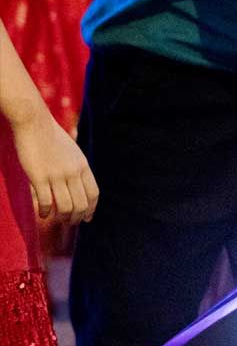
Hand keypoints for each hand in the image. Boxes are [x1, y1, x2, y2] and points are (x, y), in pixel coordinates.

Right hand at [12, 108, 98, 224]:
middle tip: (70, 222)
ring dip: (62, 217)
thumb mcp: (72, 151)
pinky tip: (43, 213)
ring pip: (65, 207)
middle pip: (81, 204)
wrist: (35, 123)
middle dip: (77, 218)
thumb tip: (78, 186)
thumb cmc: (51, 136)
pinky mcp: (39, 177)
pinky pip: (46, 203)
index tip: (87, 218)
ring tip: (57, 219)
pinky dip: (46, 212)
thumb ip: (76, 167)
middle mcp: (73, 171)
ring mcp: (56, 175)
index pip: (93, 193)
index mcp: (82, 165)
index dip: (91, 209)